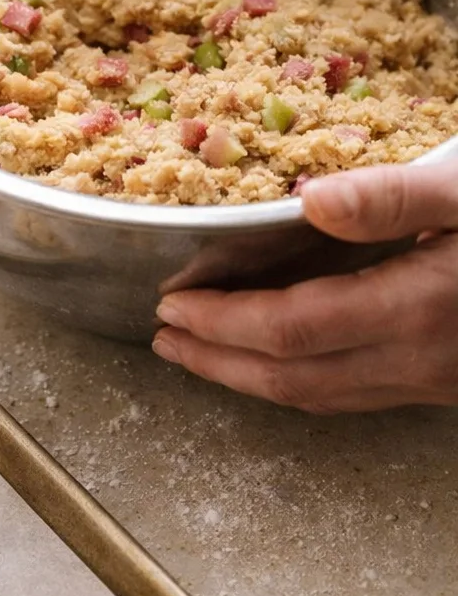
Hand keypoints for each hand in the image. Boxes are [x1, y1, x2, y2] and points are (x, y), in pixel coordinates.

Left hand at [152, 162, 457, 411]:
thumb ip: (394, 197)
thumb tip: (310, 200)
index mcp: (413, 307)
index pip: (291, 328)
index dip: (222, 322)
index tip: (173, 303)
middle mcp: (413, 359)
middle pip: (291, 377)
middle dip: (216, 360)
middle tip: (165, 339)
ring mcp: (426, 383)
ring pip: (317, 397)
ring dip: (248, 378)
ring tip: (199, 353)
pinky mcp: (436, 388)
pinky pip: (349, 397)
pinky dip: (295, 382)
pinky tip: (277, 363)